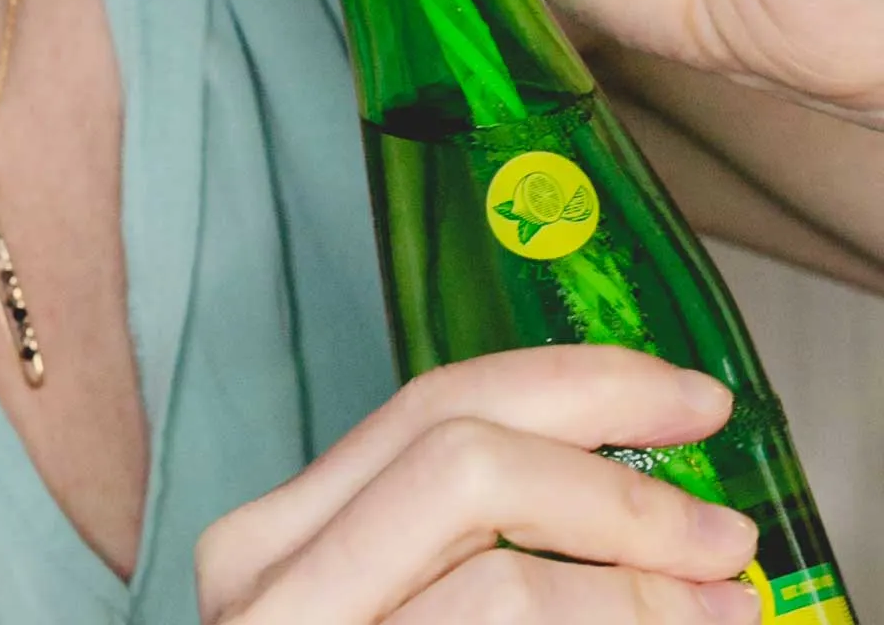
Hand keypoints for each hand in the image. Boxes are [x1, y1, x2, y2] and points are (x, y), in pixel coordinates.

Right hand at [195, 347, 759, 622]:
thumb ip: (487, 567)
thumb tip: (668, 526)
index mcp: (282, 539)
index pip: (432, 407)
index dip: (574, 387)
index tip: (687, 402)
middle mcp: (266, 578)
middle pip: (460, 453)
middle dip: (618, 476)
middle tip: (722, 522)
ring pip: (500, 579)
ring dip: (638, 596)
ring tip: (720, 620)